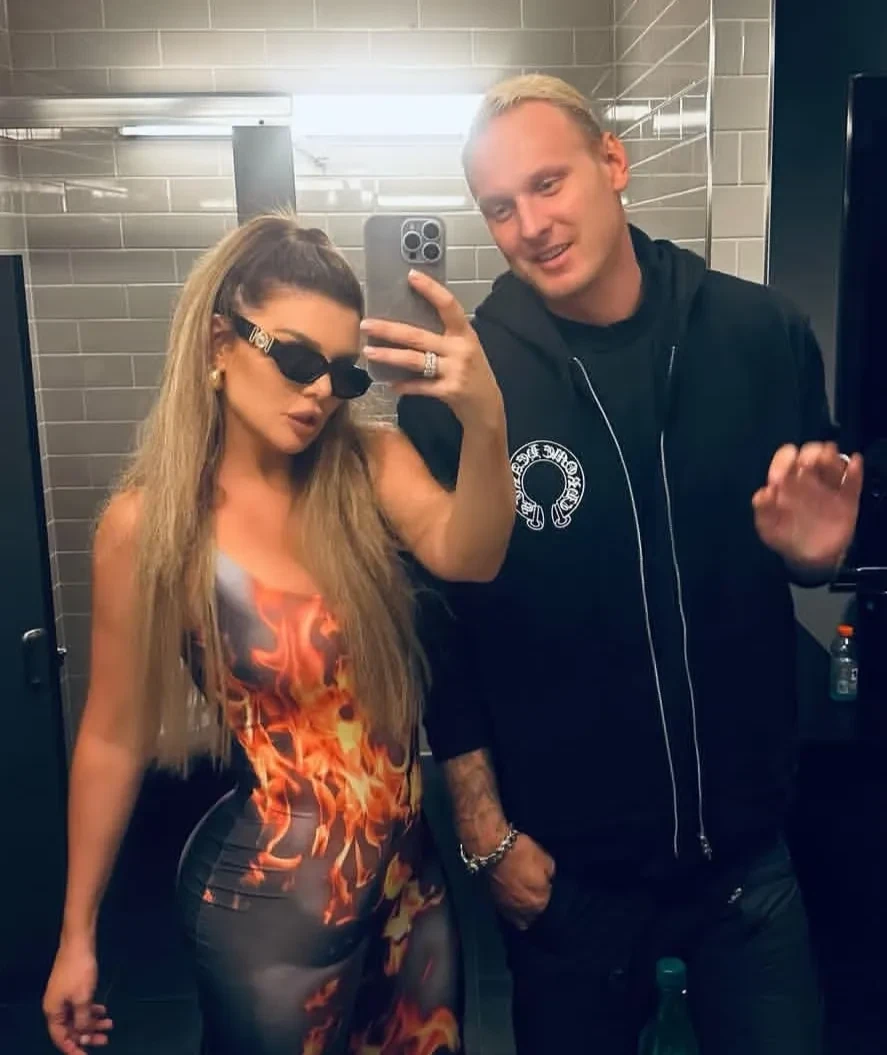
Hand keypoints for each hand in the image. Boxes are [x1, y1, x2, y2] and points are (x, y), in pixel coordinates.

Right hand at [43, 941, 111, 1053]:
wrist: (78, 941)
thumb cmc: (79, 971)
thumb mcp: (83, 998)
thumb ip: (82, 1020)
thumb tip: (83, 1035)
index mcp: (53, 1012)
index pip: (61, 1038)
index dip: (74, 1048)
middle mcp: (55, 1007)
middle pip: (70, 1028)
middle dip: (88, 1035)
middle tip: (106, 1040)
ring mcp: (63, 996)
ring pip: (78, 1016)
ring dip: (92, 1022)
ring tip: (110, 1024)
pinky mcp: (72, 987)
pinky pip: (80, 1005)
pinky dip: (91, 1010)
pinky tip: (103, 1010)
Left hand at [361, 271, 503, 428]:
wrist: (486, 406)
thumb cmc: (472, 372)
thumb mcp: (465, 348)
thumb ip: (444, 336)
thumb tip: (408, 322)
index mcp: (464, 334)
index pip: (448, 305)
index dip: (430, 289)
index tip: (411, 275)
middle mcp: (460, 349)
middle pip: (418, 336)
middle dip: (389, 330)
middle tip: (366, 324)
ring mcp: (455, 371)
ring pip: (414, 360)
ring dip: (389, 356)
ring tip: (368, 352)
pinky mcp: (449, 391)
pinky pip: (420, 386)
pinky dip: (404, 385)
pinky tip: (390, 384)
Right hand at [487, 834, 555, 930]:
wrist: (495, 850)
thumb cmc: (523, 854)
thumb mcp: (546, 860)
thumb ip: (550, 876)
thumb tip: (548, 881)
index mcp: (540, 902)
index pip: (550, 906)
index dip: (547, 894)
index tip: (544, 885)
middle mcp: (525, 911)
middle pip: (534, 917)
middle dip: (535, 907)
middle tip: (534, 894)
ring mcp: (509, 910)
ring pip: (520, 920)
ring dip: (523, 913)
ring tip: (523, 900)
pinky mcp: (496, 904)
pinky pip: (508, 913)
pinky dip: (511, 909)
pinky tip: (512, 898)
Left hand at [752, 442, 862, 571]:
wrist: (810, 559)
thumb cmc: (786, 537)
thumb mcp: (768, 527)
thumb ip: (762, 509)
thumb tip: (764, 492)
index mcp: (787, 482)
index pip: (785, 459)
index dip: (785, 458)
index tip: (784, 471)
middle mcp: (808, 479)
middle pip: (811, 454)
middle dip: (810, 452)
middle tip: (809, 463)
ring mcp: (829, 487)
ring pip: (833, 462)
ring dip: (831, 457)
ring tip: (827, 462)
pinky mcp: (848, 499)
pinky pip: (854, 481)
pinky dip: (854, 470)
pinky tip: (853, 466)